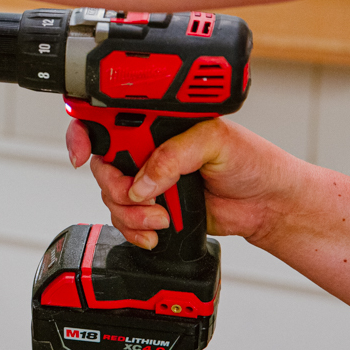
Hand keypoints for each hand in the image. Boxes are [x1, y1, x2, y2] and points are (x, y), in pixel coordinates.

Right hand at [66, 117, 299, 249]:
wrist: (268, 205)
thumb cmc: (252, 162)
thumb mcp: (214, 141)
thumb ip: (173, 155)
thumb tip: (142, 182)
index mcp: (157, 122)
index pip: (108, 118)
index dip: (83, 132)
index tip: (81, 153)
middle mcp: (148, 148)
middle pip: (102, 164)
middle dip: (114, 185)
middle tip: (136, 194)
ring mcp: (148, 180)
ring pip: (110, 196)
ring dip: (130, 213)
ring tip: (161, 217)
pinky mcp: (153, 208)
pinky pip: (124, 220)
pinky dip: (135, 230)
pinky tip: (157, 231)